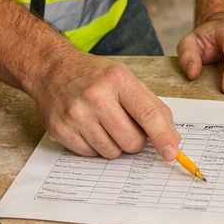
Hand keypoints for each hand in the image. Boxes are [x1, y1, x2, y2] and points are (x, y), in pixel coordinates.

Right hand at [30, 51, 180, 160]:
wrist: (51, 69)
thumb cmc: (94, 75)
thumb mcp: (125, 79)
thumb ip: (152, 107)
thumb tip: (172, 140)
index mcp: (117, 79)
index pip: (148, 113)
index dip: (163, 136)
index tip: (172, 153)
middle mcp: (95, 97)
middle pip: (131, 141)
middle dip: (136, 141)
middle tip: (127, 127)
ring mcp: (75, 115)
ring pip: (112, 152)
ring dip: (115, 145)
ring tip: (104, 124)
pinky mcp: (60, 130)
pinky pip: (90, 155)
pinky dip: (95, 147)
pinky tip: (89, 128)